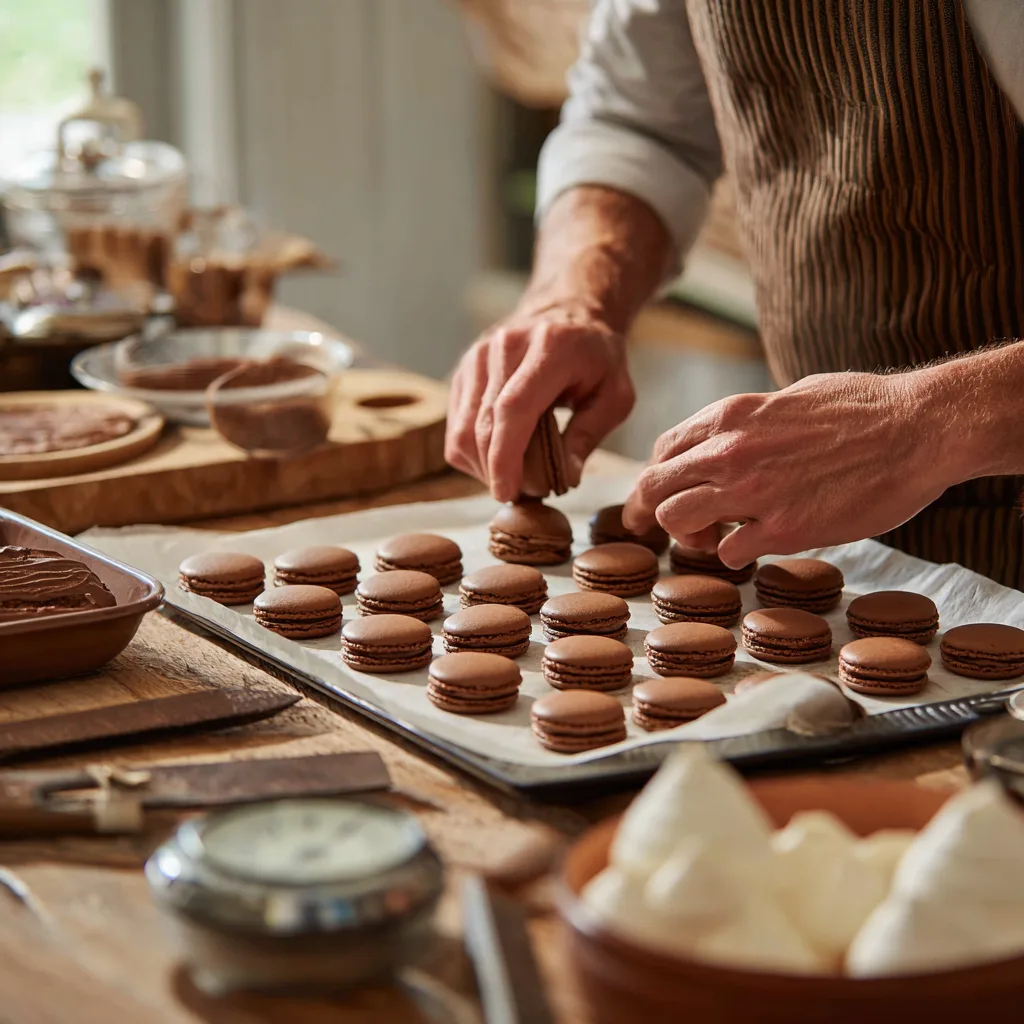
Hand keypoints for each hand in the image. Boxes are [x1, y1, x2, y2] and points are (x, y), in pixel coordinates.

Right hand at [445, 301, 634, 500]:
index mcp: (549, 349)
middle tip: (524, 493)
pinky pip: (454, 425)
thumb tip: (565, 477)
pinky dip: (472, 452)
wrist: (569, 310)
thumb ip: (589, 435)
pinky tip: (499, 457)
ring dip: (482, 466)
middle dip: (496, 470)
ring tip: (513, 476)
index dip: (505, 457)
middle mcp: (504, 347)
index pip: (513, 409)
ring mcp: (478, 356)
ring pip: (461, 429)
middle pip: (482, 424)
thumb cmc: (596, 357)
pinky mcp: (463, 370)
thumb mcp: (615, 395)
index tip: (508, 492)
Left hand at [622, 371, 952, 567]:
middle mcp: (730, 451)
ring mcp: (753, 491)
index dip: (659, 476)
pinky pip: (729, 552)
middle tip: (661, 529)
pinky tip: (755, 547)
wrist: (918, 428)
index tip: (666, 493)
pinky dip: (734, 555)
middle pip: (654, 487)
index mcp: (730, 416)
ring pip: (676, 520)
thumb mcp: (789, 397)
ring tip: (712, 539)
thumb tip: (728, 438)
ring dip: (688, 536)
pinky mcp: (784, 529)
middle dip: (649, 511)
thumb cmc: (863, 408)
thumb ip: (749, 422)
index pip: (663, 450)